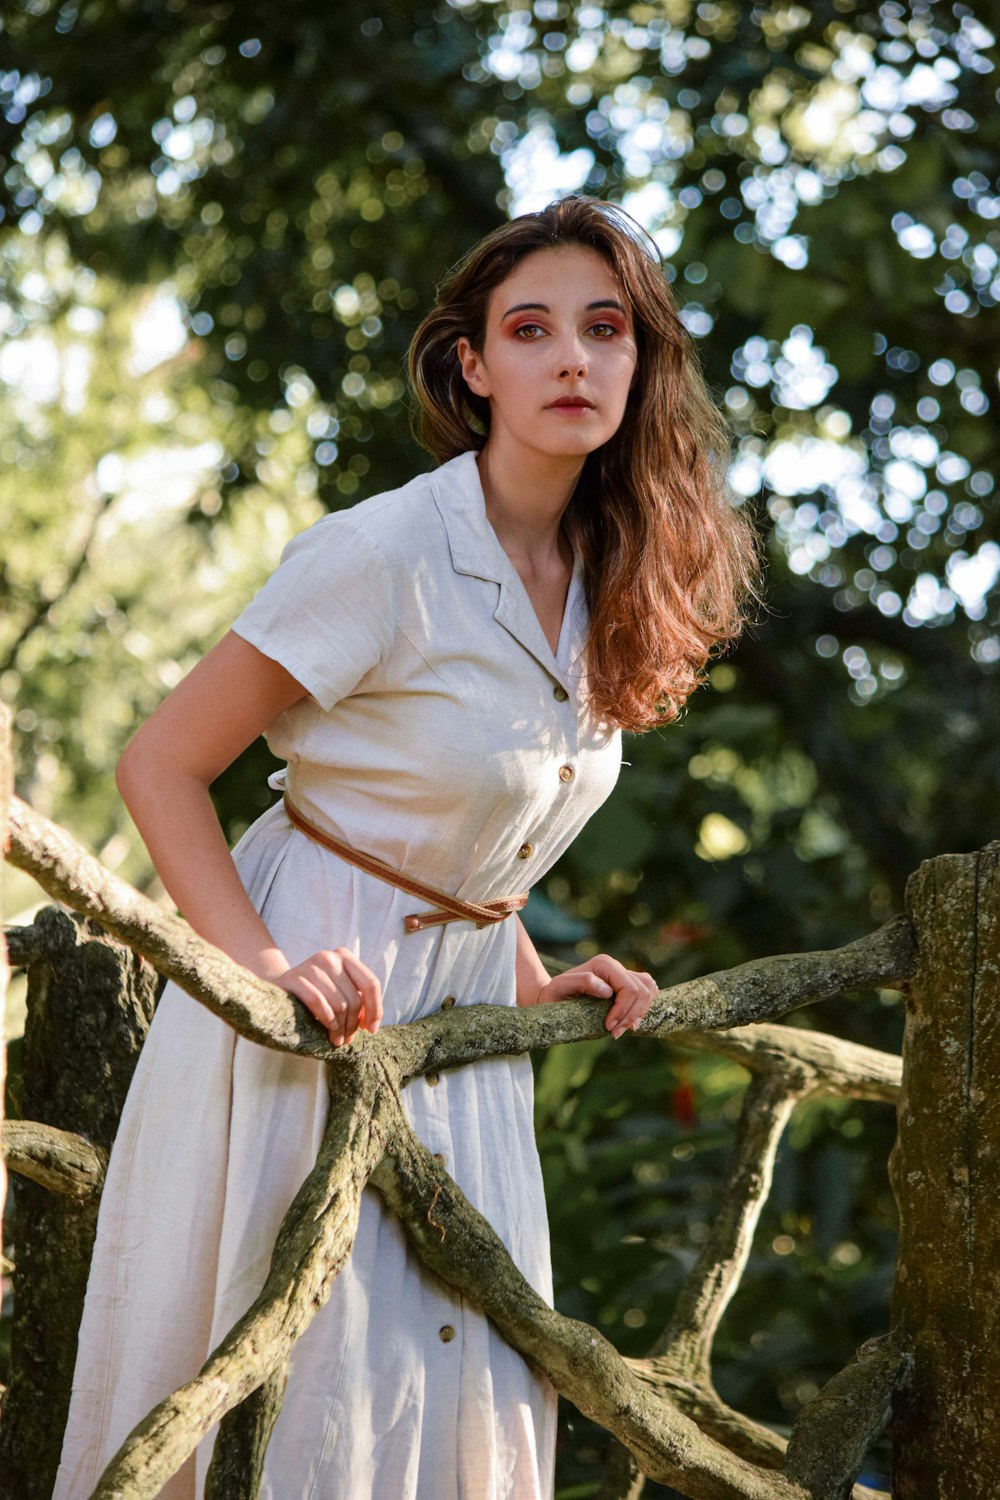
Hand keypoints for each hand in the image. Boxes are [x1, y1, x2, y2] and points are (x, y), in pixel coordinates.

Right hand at [275, 948, 382, 1046]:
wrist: (279, 987)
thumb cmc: (315, 993)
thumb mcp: (339, 991)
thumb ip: (357, 999)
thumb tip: (372, 1023)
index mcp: (344, 956)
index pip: (370, 983)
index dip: (375, 1009)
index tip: (371, 1029)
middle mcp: (329, 957)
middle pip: (354, 998)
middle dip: (353, 1024)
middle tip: (347, 1038)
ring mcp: (310, 965)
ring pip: (338, 1003)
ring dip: (340, 1027)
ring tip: (337, 1039)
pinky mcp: (293, 978)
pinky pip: (317, 1002)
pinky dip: (326, 1019)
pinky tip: (329, 1029)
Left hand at [535, 955, 657, 1038]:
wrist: (553, 997)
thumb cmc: (554, 994)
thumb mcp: (560, 987)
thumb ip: (581, 982)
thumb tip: (607, 990)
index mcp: (604, 964)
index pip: (629, 987)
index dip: (623, 1010)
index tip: (609, 1027)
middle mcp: (616, 966)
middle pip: (642, 990)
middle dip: (631, 1015)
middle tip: (614, 1033)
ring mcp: (622, 975)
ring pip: (649, 989)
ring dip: (639, 1013)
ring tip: (623, 1029)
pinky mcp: (626, 985)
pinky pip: (648, 992)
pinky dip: (643, 1007)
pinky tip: (631, 1021)